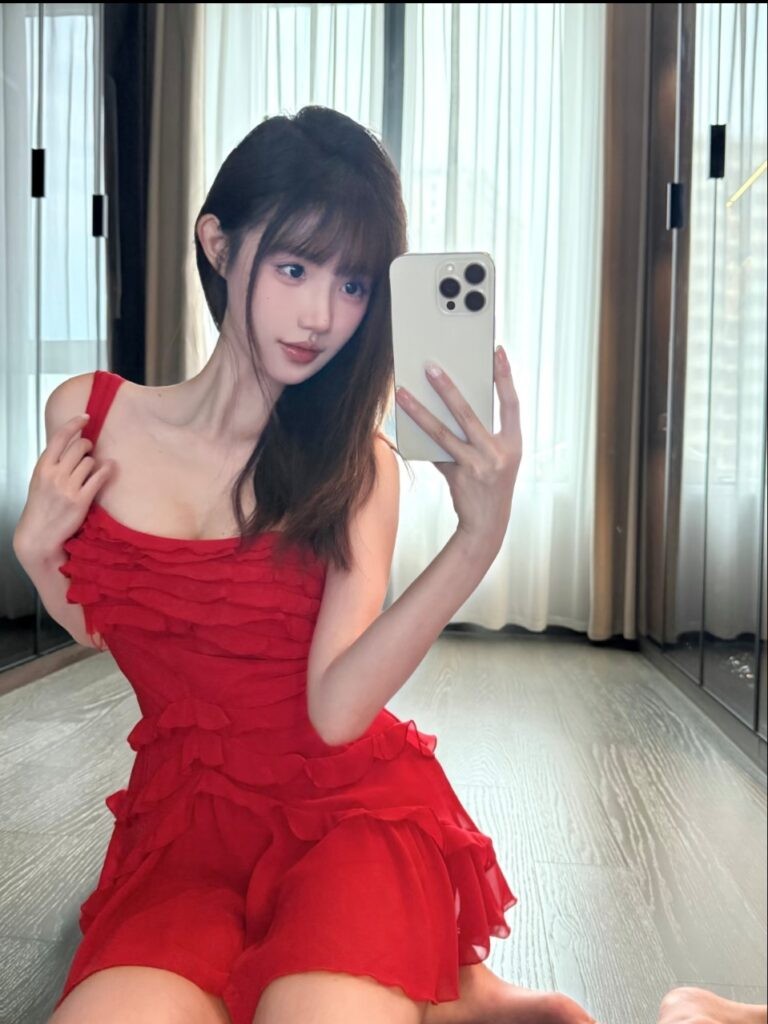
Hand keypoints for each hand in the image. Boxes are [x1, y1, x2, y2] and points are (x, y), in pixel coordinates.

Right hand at [13, 413, 113, 556]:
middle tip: (89, 452)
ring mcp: (68, 487)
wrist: (39, 535)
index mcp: (43, 467)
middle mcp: (54, 474)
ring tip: (90, 471)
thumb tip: (71, 444)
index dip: (74, 424)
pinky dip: (107, 470)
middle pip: (80, 446)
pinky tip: (109, 468)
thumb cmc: (41, 506)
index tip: (86, 417)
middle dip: (88, 446)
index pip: (60, 437)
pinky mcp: (81, 500)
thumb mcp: (40, 480)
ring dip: (94, 463)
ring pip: (91, 461)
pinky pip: (100, 477)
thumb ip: (53, 463)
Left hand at [394, 344, 521, 548]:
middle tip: (430, 367)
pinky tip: (402, 423)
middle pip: (469, 413)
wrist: (487, 525)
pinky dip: (420, 438)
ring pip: (443, 432)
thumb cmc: (492, 485)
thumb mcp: (498, 458)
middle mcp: (498, 453)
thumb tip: (451, 403)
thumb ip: (483, 434)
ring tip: (403, 392)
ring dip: (420, 411)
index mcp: (514, 443)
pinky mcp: (457, 476)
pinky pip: (435, 451)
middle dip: (448, 388)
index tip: (497, 351)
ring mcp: (477, 465)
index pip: (512, 403)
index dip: (505, 377)